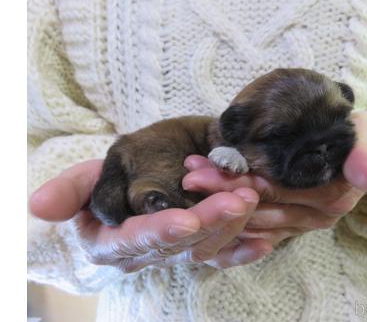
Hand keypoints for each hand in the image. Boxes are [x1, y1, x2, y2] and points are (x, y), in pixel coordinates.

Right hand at [29, 160, 272, 270]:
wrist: (142, 179)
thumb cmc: (114, 176)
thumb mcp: (91, 174)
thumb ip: (71, 190)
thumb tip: (36, 207)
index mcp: (114, 240)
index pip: (137, 240)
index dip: (160, 231)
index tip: (186, 221)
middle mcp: (147, 254)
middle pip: (180, 244)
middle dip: (210, 222)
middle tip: (238, 199)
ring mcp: (176, 253)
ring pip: (206, 247)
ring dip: (232, 226)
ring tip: (252, 200)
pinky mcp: (199, 249)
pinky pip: (223, 256)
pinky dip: (244, 251)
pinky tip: (264, 243)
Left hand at [182, 111, 366, 246]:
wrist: (364, 155)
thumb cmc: (359, 139)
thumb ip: (366, 157)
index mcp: (329, 199)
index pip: (273, 192)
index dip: (236, 182)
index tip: (202, 168)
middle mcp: (314, 218)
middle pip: (256, 207)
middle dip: (218, 193)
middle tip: (188, 176)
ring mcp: (301, 225)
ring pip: (252, 219)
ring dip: (219, 204)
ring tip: (192, 180)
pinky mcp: (292, 224)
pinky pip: (258, 228)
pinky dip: (232, 216)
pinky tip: (208, 205)